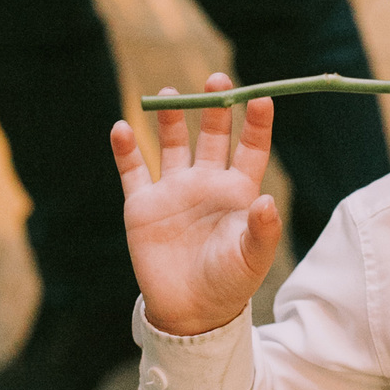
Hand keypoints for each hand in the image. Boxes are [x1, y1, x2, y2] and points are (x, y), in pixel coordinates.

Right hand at [110, 75, 281, 335]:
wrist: (191, 311)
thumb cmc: (230, 283)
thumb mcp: (252, 258)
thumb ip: (262, 230)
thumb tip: (268, 202)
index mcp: (238, 191)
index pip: (251, 148)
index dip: (257, 123)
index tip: (263, 98)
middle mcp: (206, 183)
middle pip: (211, 134)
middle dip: (214, 106)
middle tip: (217, 78)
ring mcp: (173, 190)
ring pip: (171, 143)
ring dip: (170, 118)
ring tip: (168, 94)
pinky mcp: (142, 204)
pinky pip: (132, 169)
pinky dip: (125, 148)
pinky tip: (121, 127)